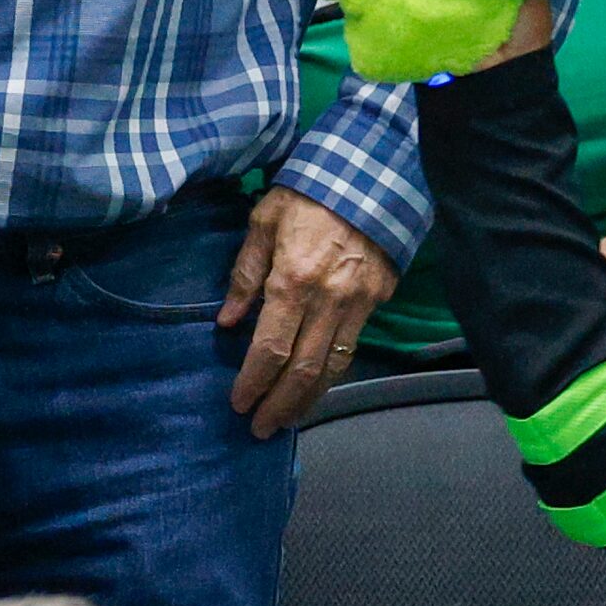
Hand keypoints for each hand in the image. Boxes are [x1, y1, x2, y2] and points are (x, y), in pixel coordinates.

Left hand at [219, 189, 399, 436]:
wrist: (371, 177)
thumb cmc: (308, 194)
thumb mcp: (263, 221)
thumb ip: (245, 274)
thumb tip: (228, 321)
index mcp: (292, 280)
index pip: (270, 348)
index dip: (253, 381)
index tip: (239, 403)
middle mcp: (327, 300)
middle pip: (303, 369)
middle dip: (279, 404)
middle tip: (260, 428)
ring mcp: (357, 304)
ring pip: (333, 367)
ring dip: (308, 399)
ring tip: (288, 419)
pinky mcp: (377, 302)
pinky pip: (351, 348)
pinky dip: (332, 375)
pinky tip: (316, 388)